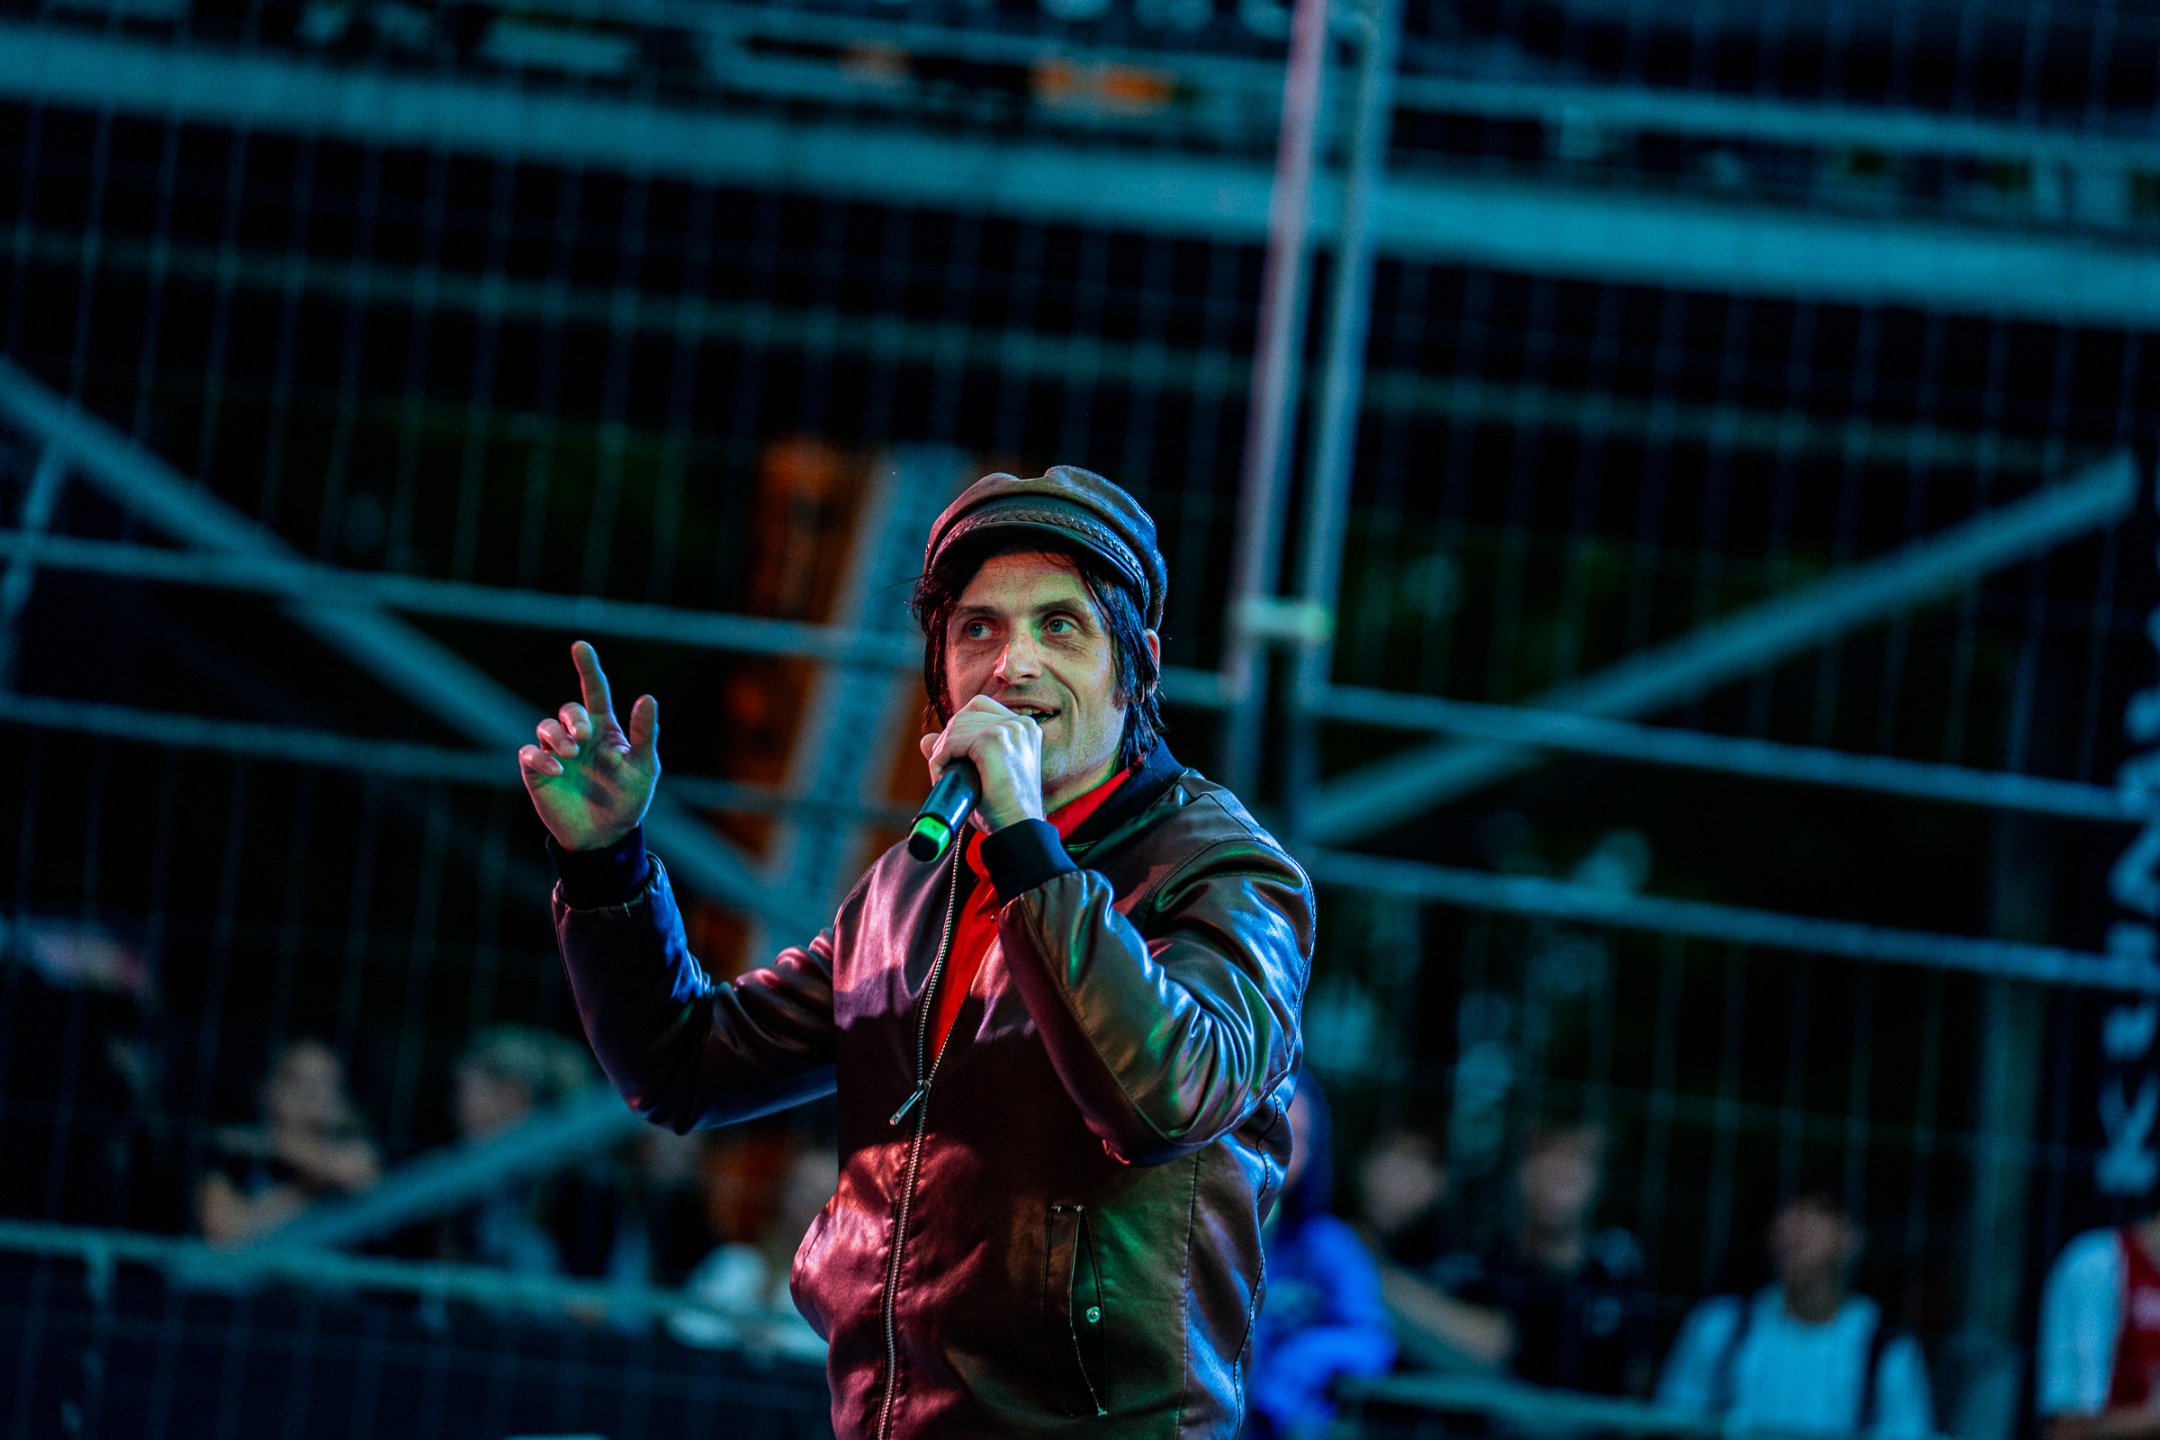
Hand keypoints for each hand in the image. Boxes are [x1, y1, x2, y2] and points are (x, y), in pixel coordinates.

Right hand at [519, 641, 660, 850]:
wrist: (606, 836)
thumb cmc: (629, 799)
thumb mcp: (645, 767)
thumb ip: (644, 733)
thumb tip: (648, 697)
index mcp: (605, 730)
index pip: (595, 691)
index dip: (588, 667)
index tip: (580, 646)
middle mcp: (579, 737)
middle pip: (568, 709)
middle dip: (573, 717)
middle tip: (582, 736)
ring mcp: (557, 755)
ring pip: (545, 727)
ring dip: (556, 735)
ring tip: (570, 754)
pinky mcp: (537, 774)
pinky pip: (529, 755)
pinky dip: (540, 758)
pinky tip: (556, 769)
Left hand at [919, 695, 1043, 831]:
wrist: (1018, 830)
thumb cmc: (1002, 809)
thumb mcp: (980, 775)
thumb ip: (957, 752)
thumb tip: (925, 739)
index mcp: (1025, 728)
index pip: (980, 706)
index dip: (960, 727)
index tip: (954, 755)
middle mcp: (1021, 724)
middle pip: (965, 714)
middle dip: (947, 740)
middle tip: (944, 769)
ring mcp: (1009, 730)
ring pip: (956, 726)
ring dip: (941, 750)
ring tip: (942, 775)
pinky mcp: (994, 740)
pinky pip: (953, 741)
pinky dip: (940, 757)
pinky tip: (941, 775)